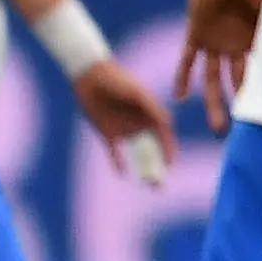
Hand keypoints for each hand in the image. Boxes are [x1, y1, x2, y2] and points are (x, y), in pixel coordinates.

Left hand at [73, 60, 174, 183]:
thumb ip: (152, 108)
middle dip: (158, 166)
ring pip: (137, 153)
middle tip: (160, 185)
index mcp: (151, 115)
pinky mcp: (107, 133)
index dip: (168, 150)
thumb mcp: (137, 93)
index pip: (164, 136)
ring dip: (143, 168)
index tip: (170, 163)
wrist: (91, 76)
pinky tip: (123, 174)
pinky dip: (119, 162)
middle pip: (153, 149)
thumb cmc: (117, 80)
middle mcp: (140, 124)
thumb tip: (167, 125)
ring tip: (149, 183)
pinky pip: (114, 152)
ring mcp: (124, 130)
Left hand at [177, 0, 261, 133]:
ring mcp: (217, 40)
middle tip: (246, 130)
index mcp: (260, 37)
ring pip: (214, 79)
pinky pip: (188, 59)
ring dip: (214, 103)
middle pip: (239, 81)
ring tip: (217, 128)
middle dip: (242, 104)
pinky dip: (182, 77)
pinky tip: (179, 97)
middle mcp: (238, 43)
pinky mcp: (196, 33)